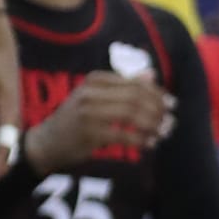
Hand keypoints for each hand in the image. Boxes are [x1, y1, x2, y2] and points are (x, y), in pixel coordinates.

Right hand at [22, 72, 172, 172]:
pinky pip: (124, 135)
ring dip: (153, 124)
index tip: (171, 104)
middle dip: (158, 109)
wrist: (46, 142)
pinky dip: (141, 140)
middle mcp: (90, 92)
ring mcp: (88, 112)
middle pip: (135, 97)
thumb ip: (124, 85)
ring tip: (163, 132)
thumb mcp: (96, 96)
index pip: (134, 83)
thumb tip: (152, 74)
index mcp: (94, 79)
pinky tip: (149, 143)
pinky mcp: (89, 133)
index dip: (157, 93)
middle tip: (170, 121)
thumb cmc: (75, 119)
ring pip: (132, 114)